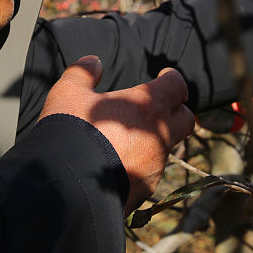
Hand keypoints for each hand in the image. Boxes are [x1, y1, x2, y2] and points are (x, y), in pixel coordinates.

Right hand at [39, 56, 194, 212]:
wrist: (66, 187)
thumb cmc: (70, 132)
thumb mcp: (67, 93)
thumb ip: (82, 73)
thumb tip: (93, 62)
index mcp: (148, 107)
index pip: (177, 86)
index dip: (171, 79)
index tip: (163, 76)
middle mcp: (159, 136)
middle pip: (186, 119)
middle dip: (175, 111)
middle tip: (155, 108)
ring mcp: (155, 166)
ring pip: (166, 149)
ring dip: (153, 141)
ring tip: (127, 140)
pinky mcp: (145, 190)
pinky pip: (148, 173)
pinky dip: (138, 166)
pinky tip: (116, 166)